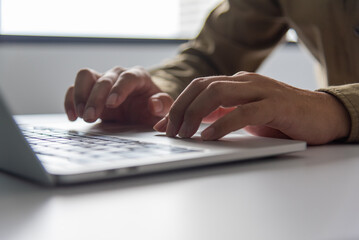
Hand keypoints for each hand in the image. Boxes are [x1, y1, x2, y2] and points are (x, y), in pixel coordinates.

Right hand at [64, 66, 172, 125]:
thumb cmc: (153, 109)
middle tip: (91, 117)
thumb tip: (153, 103)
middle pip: (104, 78)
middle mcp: (119, 75)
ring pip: (85, 77)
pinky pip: (74, 88)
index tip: (112, 104)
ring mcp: (102, 80)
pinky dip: (70, 100)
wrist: (142, 112)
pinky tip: (73, 116)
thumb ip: (163, 106)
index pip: (128, 78)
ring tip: (81, 116)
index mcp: (139, 77)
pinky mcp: (89, 90)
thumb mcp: (163, 110)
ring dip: (80, 96)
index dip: (119, 89)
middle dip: (96, 98)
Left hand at [153, 72, 349, 144]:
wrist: (321, 114)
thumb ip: (219, 115)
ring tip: (185, 134)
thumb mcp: (243, 115)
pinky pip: (242, 112)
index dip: (177, 104)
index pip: (198, 86)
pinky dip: (222, 124)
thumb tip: (191, 125)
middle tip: (170, 132)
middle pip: (202, 86)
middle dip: (180, 109)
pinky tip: (209, 136)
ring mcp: (260, 91)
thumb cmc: (280, 117)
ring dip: (195, 114)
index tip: (162, 125)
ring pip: (218, 93)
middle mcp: (245, 82)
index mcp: (236, 83)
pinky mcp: (275, 105)